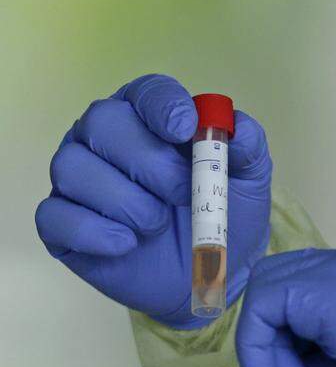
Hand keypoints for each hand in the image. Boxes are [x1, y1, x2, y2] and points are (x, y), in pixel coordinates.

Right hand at [35, 74, 271, 326]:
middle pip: (102, 121)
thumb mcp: (249, 182)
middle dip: (148, 160)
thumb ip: (249, 148)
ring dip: (125, 200)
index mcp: (150, 118)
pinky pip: (54, 215)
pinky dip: (95, 231)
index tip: (185, 130)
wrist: (207, 274)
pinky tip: (127, 243)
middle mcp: (105, 138)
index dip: (162, 105)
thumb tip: (237, 129)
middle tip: (183, 192)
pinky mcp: (60, 222)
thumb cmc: (223, 216)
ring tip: (157, 224)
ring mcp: (77, 179)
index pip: (146, 92)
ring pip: (73, 167)